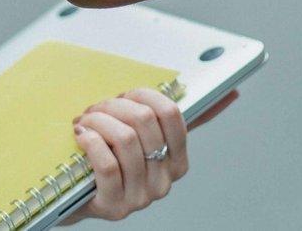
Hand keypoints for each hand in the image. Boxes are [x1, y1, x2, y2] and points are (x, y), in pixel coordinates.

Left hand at [64, 87, 195, 222]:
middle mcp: (163, 181)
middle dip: (114, 106)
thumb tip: (224, 96)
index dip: (142, 96)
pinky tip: (82, 136)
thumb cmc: (109, 158)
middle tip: (96, 110)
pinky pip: (107, 164)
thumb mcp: (139, 139)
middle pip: (144, 120)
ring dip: (98, 121)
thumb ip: (167, 121)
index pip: (170, 113)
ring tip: (85, 122)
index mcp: (176, 162)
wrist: (77, 196)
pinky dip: (91, 142)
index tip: (124, 96)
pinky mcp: (115, 205)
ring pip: (125, 139)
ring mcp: (140, 196)